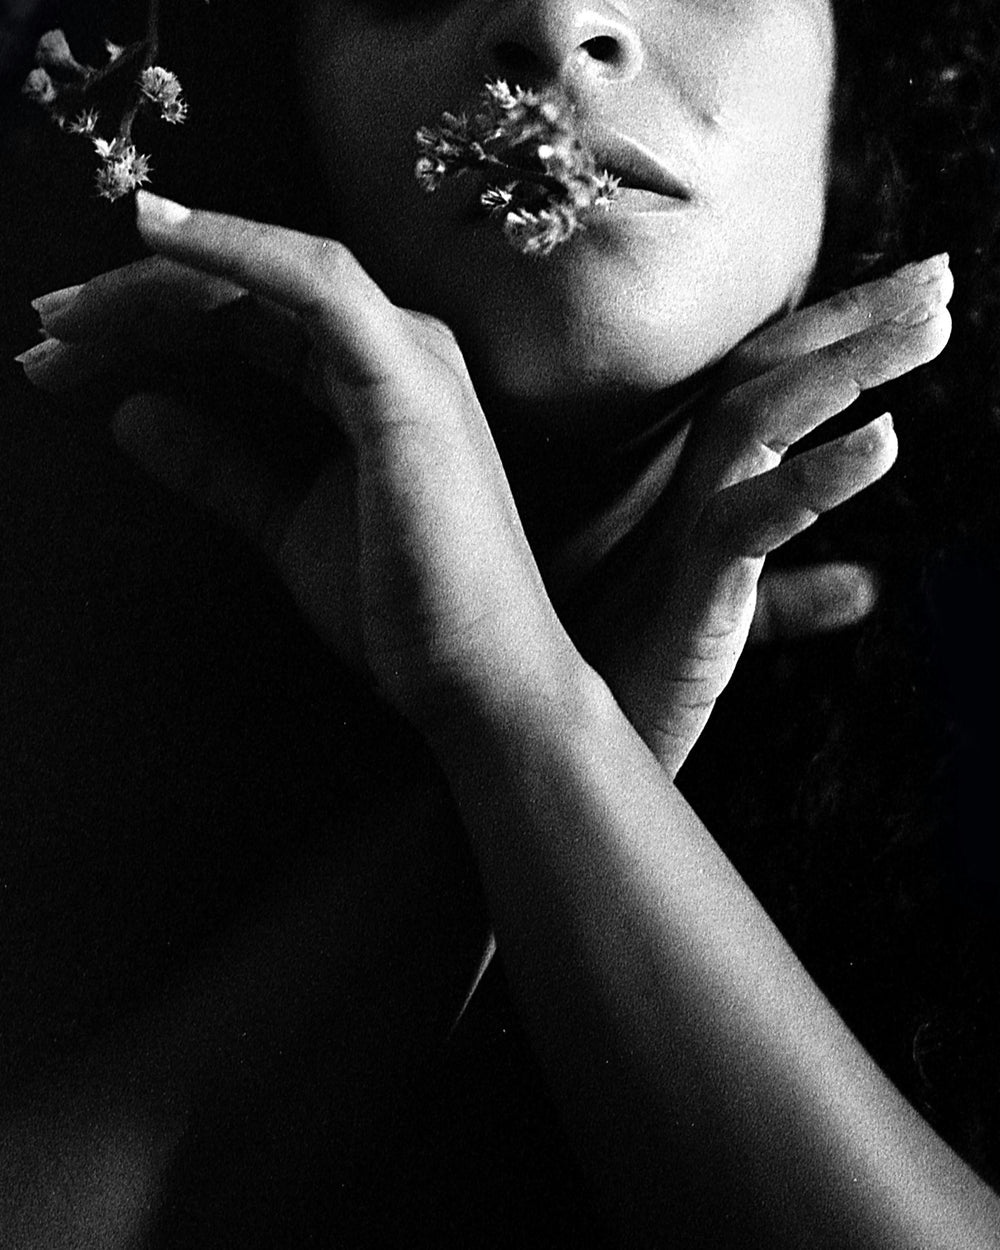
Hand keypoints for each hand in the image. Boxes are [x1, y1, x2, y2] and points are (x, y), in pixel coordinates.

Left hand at [22, 260, 896, 677]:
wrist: (480, 677)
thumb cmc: (406, 608)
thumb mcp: (286, 523)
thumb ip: (219, 466)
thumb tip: (132, 417)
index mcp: (371, 379)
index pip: (246, 322)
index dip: (151, 326)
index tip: (63, 356)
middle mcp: (395, 350)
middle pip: (247, 290)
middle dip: (136, 302)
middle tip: (46, 329)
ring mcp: (407, 358)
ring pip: (268, 277)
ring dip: (160, 281)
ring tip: (69, 316)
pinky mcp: (406, 383)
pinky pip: (313, 288)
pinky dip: (236, 252)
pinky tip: (159, 236)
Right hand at [557, 254, 952, 773]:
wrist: (543, 742)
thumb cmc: (623, 681)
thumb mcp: (722, 624)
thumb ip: (788, 599)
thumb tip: (865, 585)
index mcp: (688, 495)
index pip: (761, 389)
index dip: (833, 337)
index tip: (913, 297)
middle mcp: (677, 495)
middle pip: (763, 376)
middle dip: (851, 320)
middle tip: (940, 272)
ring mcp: (674, 534)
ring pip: (756, 419)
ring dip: (846, 365)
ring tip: (934, 322)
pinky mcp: (682, 589)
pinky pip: (748, 519)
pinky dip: (815, 479)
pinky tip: (883, 443)